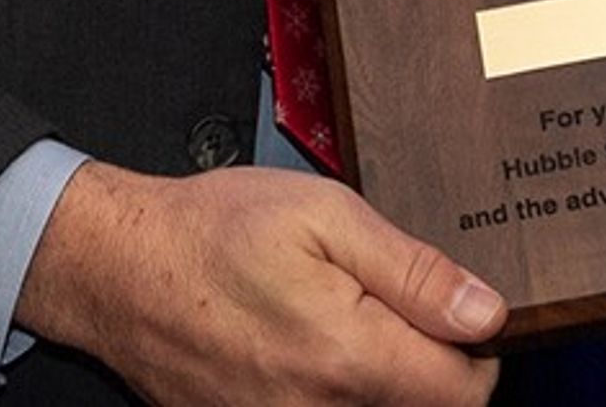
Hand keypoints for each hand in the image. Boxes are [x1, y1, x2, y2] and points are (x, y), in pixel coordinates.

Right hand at [17, 157, 503, 406]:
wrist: (120, 269)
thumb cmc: (215, 231)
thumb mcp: (328, 216)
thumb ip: (414, 272)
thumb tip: (485, 313)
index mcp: (350, 355)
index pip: (465, 393)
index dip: (478, 350)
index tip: (461, 314)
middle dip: (426, 362)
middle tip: (391, 303)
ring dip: (377, 378)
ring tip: (342, 319)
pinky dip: (331, 392)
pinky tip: (306, 346)